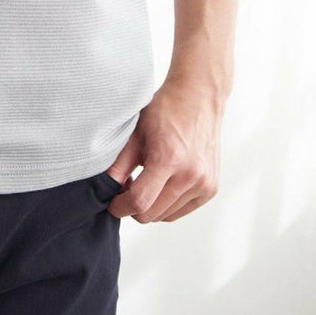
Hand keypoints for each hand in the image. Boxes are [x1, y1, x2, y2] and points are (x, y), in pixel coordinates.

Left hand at [102, 76, 224, 222]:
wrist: (198, 98)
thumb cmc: (165, 111)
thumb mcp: (135, 133)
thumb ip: (119, 165)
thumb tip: (104, 190)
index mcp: (169, 158)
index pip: (140, 202)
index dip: (120, 207)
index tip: (112, 203)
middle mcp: (191, 175)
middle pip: (151, 214)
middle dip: (134, 206)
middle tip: (128, 185)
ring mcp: (204, 184)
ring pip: (165, 216)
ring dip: (151, 206)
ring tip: (147, 180)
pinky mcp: (211, 189)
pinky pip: (180, 212)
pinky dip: (166, 205)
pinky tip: (162, 183)